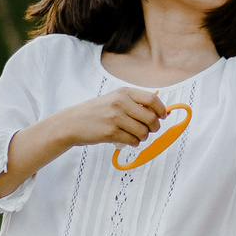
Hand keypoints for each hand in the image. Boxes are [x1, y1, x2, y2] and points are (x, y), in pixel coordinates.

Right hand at [46, 89, 169, 150]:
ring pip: (143, 131)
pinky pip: (133, 141)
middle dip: (154, 127)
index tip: (163, 116)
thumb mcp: (114, 99)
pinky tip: (129, 141)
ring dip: (144, 137)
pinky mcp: (110, 132)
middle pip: (150, 118)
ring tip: (137, 136)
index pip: (152, 99)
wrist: (72, 122)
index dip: (161, 109)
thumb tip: (158, 113)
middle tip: (150, 130)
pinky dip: (134, 143)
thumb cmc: (96, 112)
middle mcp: (121, 103)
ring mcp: (115, 118)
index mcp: (124, 92)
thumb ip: (134, 103)